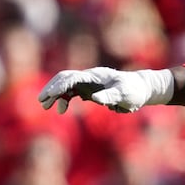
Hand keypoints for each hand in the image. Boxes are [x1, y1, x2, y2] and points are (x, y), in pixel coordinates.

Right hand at [37, 67, 169, 113]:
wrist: (141, 89)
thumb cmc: (134, 91)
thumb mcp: (125, 95)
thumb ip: (110, 96)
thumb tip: (93, 98)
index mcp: (96, 76)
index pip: (72, 77)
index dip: (60, 86)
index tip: (51, 95)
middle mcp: (89, 77)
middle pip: (64, 79)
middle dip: (52, 88)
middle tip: (42, 100)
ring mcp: (89, 84)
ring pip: (66, 86)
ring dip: (54, 94)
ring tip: (45, 106)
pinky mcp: (90, 90)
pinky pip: (72, 93)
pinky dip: (64, 99)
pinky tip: (61, 109)